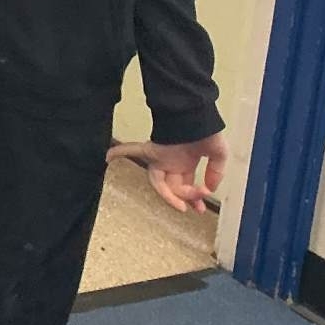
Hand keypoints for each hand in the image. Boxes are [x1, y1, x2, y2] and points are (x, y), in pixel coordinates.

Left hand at [108, 132, 227, 212]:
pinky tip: (107, 158)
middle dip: (185, 199)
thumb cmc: (208, 131)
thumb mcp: (218, 154)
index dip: (192, 198)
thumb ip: (216, 171)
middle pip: (172, 187)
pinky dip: (120, 152)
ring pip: (157, 182)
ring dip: (169, 196)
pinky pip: (133, 150)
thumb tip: (211, 187)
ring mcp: (160, 157)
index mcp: (184, 163)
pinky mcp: (153, 149)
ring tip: (182, 206)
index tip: (200, 208)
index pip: (184, 186)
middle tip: (197, 208)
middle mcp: (170, 162)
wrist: (200, 115)